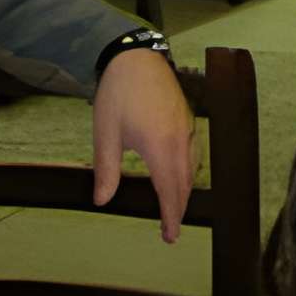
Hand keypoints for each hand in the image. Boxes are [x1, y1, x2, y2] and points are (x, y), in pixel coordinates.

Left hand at [91, 48, 195, 241]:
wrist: (136, 59)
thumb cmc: (117, 97)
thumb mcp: (105, 135)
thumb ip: (106, 170)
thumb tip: (102, 201)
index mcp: (160, 146)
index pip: (170, 190)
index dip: (170, 215)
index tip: (169, 236)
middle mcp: (180, 139)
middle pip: (185, 181)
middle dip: (180, 207)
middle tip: (172, 230)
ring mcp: (187, 127)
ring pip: (192, 166)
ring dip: (185, 190)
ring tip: (175, 207)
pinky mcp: (187, 118)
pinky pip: (193, 152)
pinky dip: (188, 171)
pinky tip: (180, 173)